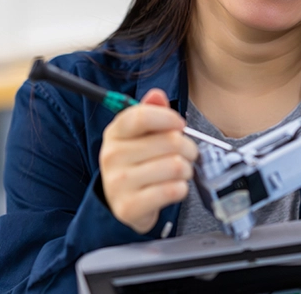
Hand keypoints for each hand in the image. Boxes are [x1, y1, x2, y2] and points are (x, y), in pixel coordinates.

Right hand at [99, 88, 197, 233]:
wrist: (125, 202)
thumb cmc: (140, 161)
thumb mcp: (143, 134)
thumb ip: (152, 112)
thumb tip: (157, 94)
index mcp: (115, 132)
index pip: (141, 117)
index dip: (168, 118)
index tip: (180, 125)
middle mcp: (112, 156)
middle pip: (169, 142)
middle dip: (189, 148)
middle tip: (188, 153)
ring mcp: (118, 183)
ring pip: (175, 166)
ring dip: (187, 169)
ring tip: (181, 171)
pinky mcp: (129, 207)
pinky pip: (171, 191)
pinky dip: (182, 188)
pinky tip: (176, 187)